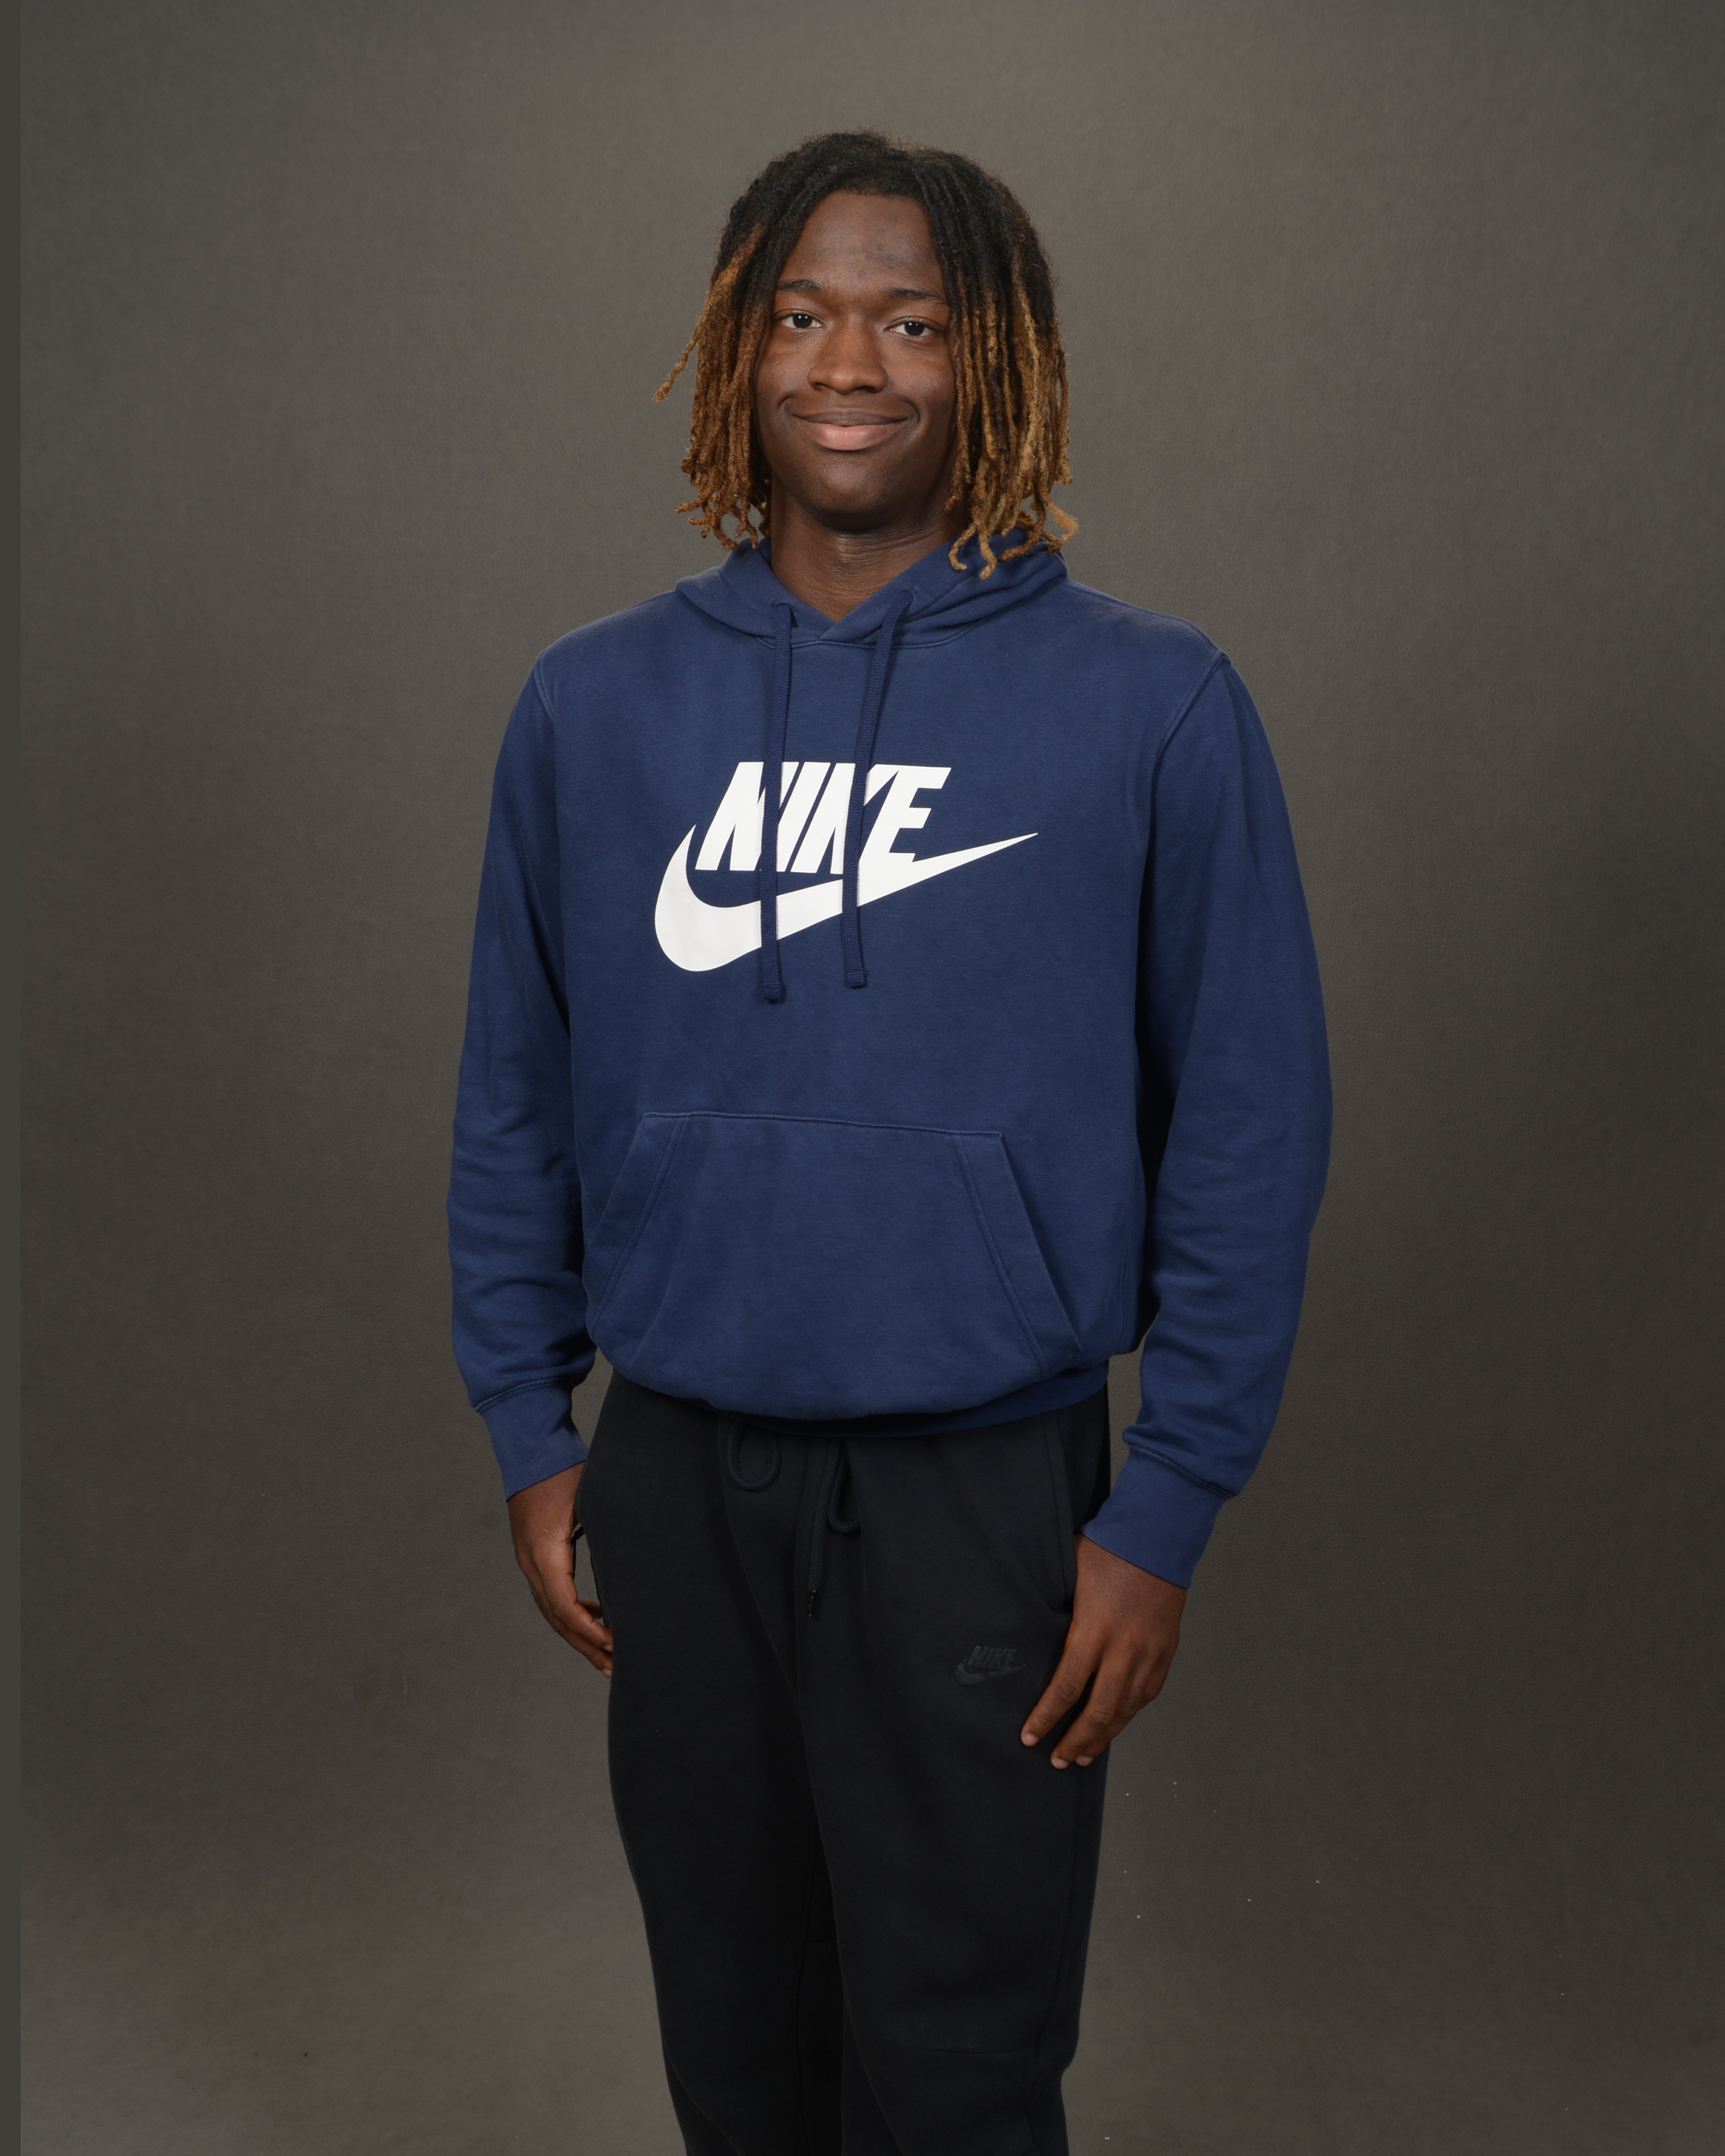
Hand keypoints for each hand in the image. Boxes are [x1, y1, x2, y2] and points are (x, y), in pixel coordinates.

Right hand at [507, 1463, 612, 1674]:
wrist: (531, 1448)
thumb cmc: (562, 1469)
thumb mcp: (589, 1499)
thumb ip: (609, 1532)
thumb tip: (636, 1562)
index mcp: (545, 1554)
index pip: (564, 1606)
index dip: (589, 1631)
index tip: (614, 1645)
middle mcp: (532, 1564)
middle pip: (557, 1618)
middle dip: (586, 1644)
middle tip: (614, 1667)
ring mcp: (530, 1561)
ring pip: (552, 1610)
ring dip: (579, 1633)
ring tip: (606, 1654)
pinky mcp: (535, 1554)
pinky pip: (552, 1594)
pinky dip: (573, 1611)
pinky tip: (596, 1615)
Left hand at [1021, 1534, 1185, 1766]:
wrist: (1157, 1536)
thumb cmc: (1107, 1550)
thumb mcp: (1069, 1579)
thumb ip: (1058, 1616)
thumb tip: (1035, 1640)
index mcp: (1093, 1630)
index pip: (1065, 1688)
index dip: (1046, 1717)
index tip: (1030, 1737)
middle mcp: (1124, 1650)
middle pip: (1099, 1710)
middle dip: (1076, 1740)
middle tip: (1057, 1760)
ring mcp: (1149, 1654)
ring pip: (1125, 1709)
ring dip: (1103, 1736)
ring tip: (1083, 1756)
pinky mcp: (1165, 1652)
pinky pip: (1146, 1694)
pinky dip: (1128, 1714)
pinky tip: (1115, 1723)